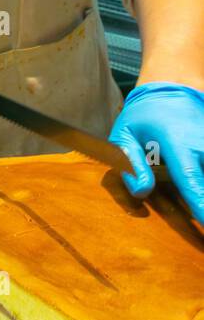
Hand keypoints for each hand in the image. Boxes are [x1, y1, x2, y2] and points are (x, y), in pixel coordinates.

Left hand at [110, 82, 203, 224]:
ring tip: (197, 213)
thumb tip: (141, 191)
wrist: (173, 89)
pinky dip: (203, 179)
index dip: (201, 205)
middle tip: (200, 229)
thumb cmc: (144, 115)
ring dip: (203, 188)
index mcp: (177, 143)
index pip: (191, 180)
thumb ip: (131, 164)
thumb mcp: (124, 134)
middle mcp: (202, 145)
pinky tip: (195, 185)